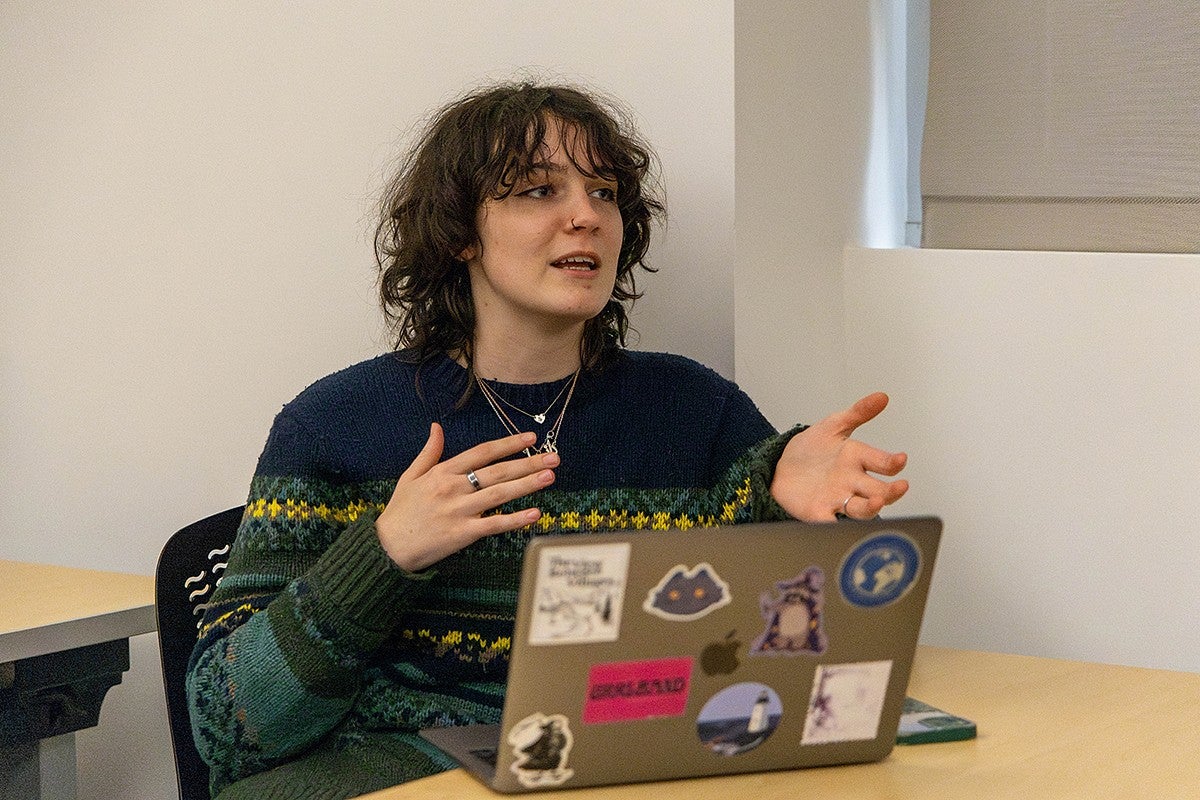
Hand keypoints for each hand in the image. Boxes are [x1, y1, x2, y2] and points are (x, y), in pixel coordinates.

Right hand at [375, 423, 556, 570]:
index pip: (482, 453)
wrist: (388, 546)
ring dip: (526, 485)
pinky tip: (534, 514)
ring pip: (499, 495)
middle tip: (553, 457)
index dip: (507, 444)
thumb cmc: (400, 511)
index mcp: (443, 472)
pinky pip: (493, 525)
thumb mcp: (411, 476)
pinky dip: (514, 519)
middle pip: (497, 471)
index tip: (530, 437)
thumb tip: (437, 427)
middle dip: (527, 462)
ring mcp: (459, 511)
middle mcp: (454, 488)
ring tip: (549, 477)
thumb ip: (428, 452)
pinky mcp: (462, 534)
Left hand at [770, 392, 908, 521]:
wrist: (780, 468)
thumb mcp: (832, 426)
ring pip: (861, 508)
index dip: (892, 462)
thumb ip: (857, 413)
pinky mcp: (818, 512)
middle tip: (900, 487)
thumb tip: (882, 396)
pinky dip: (833, 524)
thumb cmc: (811, 450)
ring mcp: (836, 499)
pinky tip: (836, 522)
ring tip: (878, 502)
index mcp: (857, 459)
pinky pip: (828, 521)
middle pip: (878, 490)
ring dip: (871, 507)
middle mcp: (852, 482)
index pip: (882, 463)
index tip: (901, 459)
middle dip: (890, 490)